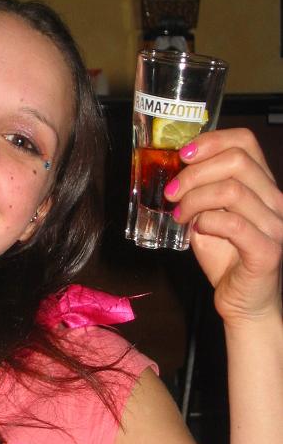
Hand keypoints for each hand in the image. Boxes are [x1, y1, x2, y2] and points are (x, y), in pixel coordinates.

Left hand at [165, 128, 282, 326]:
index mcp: (263, 186)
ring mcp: (276, 225)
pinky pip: (233, 224)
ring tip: (180, 215)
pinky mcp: (267, 250)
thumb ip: (199, 193)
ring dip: (195, 199)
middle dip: (194, 173)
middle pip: (236, 160)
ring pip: (232, 190)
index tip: (182, 155)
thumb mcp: (207, 217)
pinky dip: (207, 222)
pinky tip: (196, 230)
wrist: (244, 302)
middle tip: (172, 192)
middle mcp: (276, 200)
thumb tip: (175, 174)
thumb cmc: (227, 259)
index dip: (211, 141)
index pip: (245, 142)